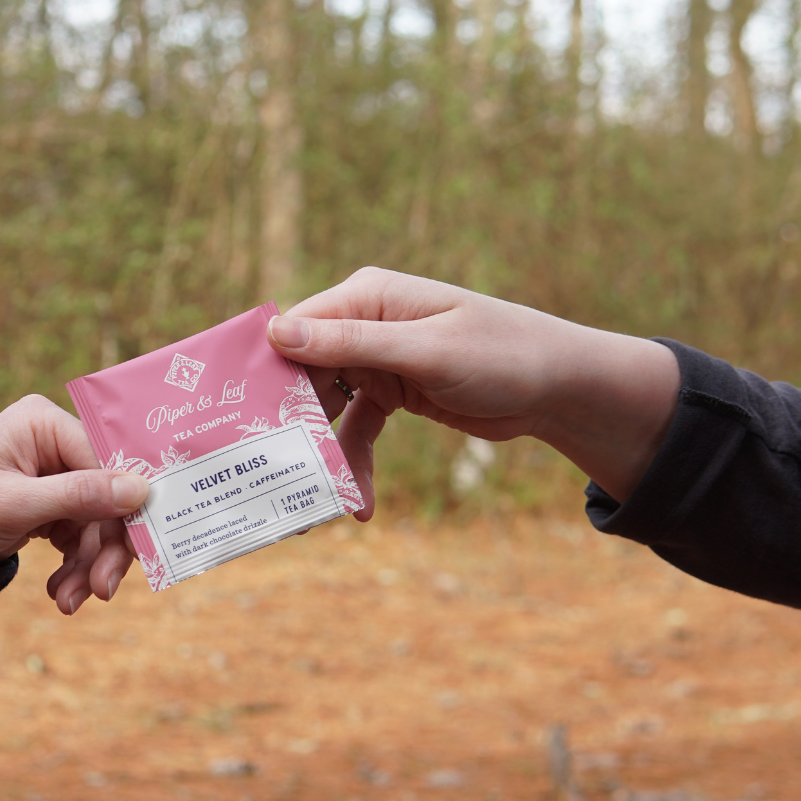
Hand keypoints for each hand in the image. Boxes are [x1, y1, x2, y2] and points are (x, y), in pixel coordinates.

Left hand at [0, 395, 148, 614]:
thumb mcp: (15, 505)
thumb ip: (78, 495)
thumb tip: (141, 489)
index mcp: (43, 423)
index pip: (105, 460)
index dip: (124, 506)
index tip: (136, 549)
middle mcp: (53, 442)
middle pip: (107, 495)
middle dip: (105, 548)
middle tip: (103, 590)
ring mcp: (54, 474)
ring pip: (98, 522)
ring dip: (90, 565)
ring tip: (72, 601)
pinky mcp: (50, 503)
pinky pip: (80, 535)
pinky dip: (76, 566)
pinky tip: (62, 593)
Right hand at [266, 268, 679, 513]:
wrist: (559, 388)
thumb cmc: (502, 353)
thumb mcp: (425, 351)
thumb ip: (352, 342)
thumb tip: (277, 333)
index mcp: (368, 296)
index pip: (296, 330)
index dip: (265, 373)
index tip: (240, 422)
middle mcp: (365, 323)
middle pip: (304, 374)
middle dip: (290, 426)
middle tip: (272, 475)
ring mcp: (377, 360)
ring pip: (327, 410)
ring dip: (323, 455)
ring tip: (314, 504)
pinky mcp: (392, 393)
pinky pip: (357, 431)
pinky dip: (355, 464)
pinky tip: (360, 503)